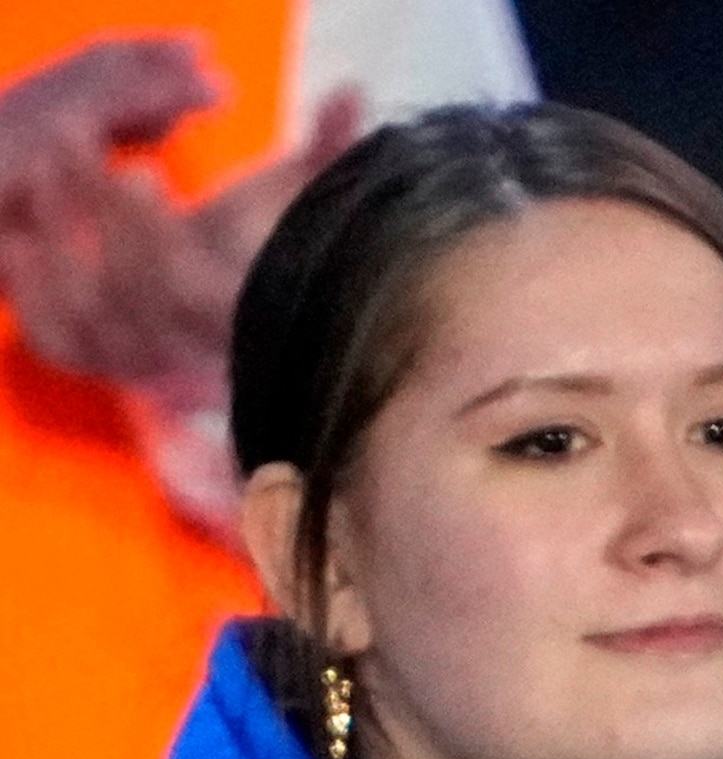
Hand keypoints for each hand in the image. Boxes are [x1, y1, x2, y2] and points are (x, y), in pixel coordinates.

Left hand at [0, 41, 357, 527]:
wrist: (253, 312)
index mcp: (246, 315)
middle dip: (105, 218)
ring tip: (47, 174)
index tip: (140, 170)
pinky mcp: (110, 364)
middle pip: (134, 296)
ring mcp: (150, 364)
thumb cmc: (271, 246)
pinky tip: (26, 241)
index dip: (151, 232)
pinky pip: (60, 344)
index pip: (185, 287)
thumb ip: (327, 152)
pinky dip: (36, 299)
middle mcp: (199, 352)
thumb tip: (352, 91)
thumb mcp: (301, 198)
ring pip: (89, 318)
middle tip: (77, 147)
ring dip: (60, 241)